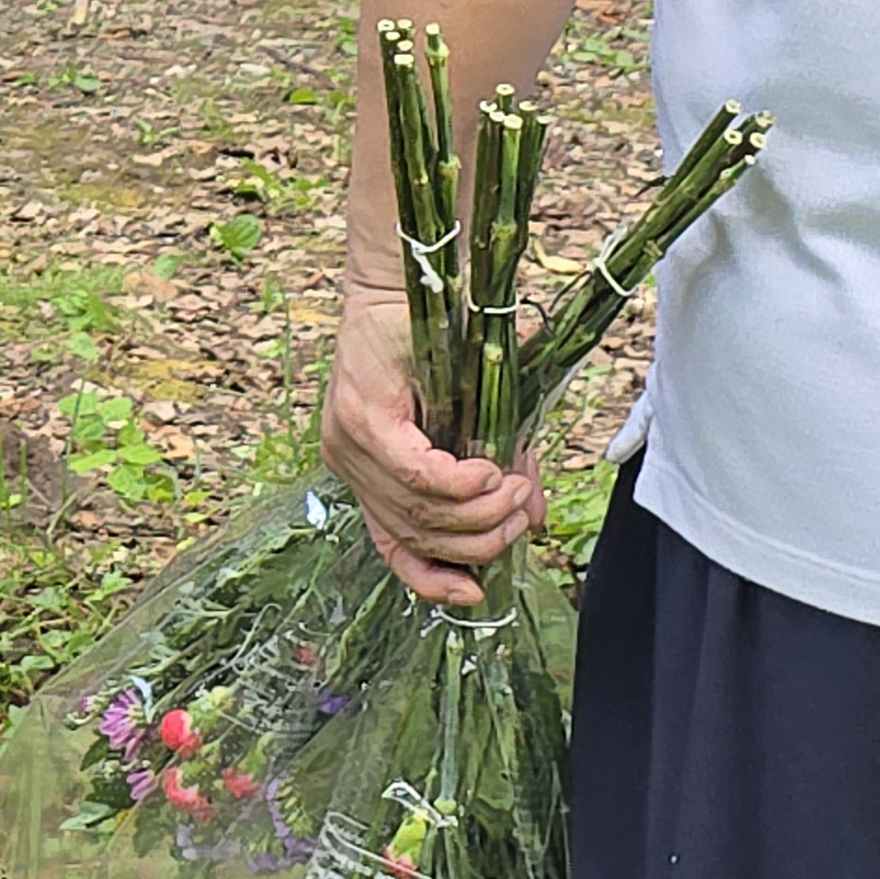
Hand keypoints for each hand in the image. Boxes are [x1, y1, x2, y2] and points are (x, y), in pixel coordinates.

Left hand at [319, 270, 540, 604]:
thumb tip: (531, 522)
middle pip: (417, 534)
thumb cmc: (438, 351)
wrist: (408, 285)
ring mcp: (348, 443)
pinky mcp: (360, 419)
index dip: (432, 582)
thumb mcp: (476, 426)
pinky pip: (415, 475)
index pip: (391, 548)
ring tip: (515, 488)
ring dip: (480, 511)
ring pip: (419, 511)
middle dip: (481, 538)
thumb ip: (496, 477)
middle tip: (520, 509)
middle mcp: (348, 464)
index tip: (478, 593)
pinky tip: (489, 473)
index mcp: (366, 475)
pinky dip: (460, 484)